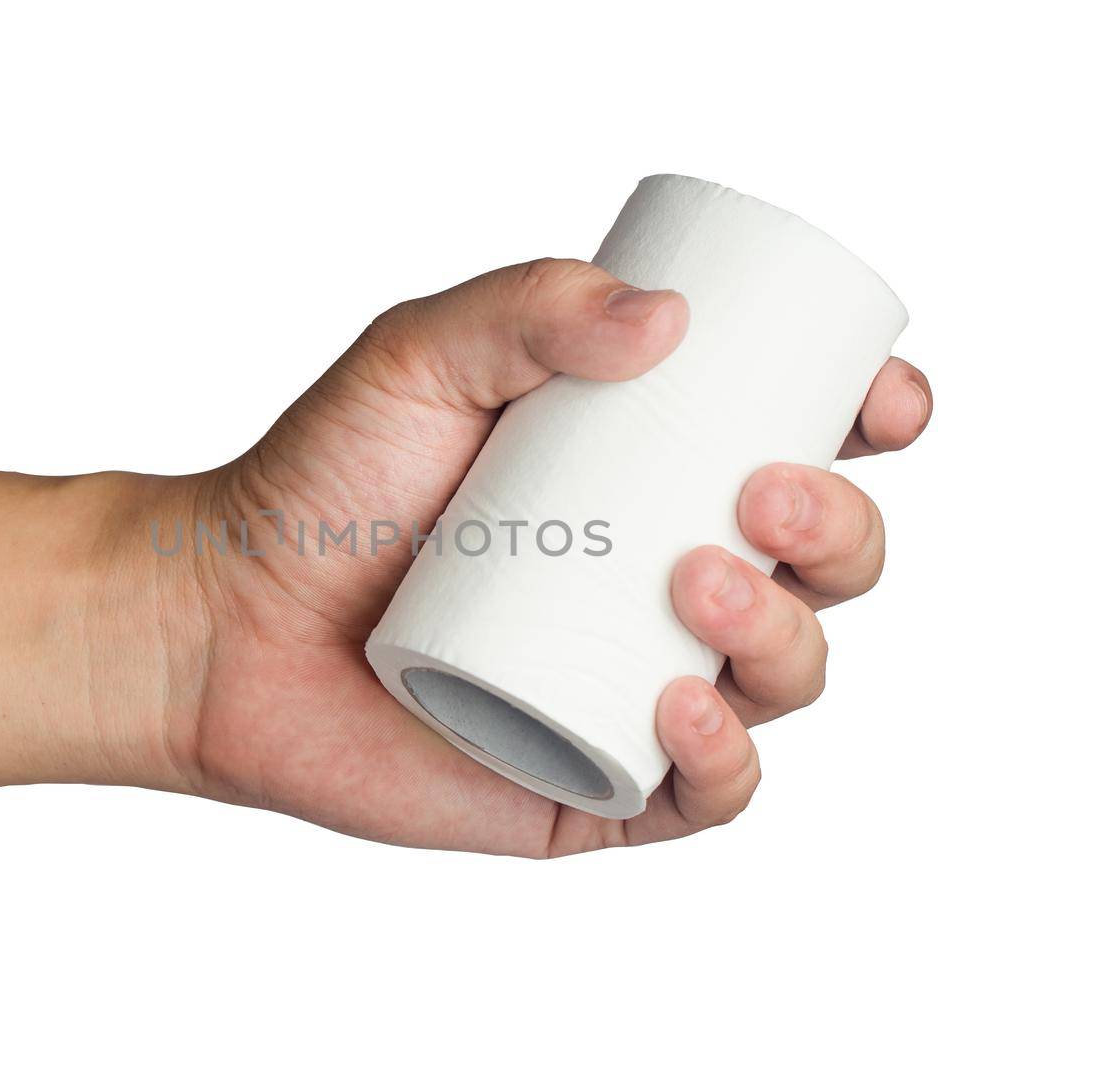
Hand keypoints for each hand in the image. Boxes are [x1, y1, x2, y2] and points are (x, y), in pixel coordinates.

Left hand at [132, 259, 931, 855]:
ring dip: (787, 635)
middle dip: (839, 533)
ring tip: (697, 581)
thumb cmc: (321, 483)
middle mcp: (661, 584)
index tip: (876, 403)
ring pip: (785, 678)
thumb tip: (670, 316)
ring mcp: (635, 688)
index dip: (868, 429)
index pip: (800, 451)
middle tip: (761, 495)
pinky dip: (725, 758)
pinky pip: (706, 791)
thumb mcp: (418, 358)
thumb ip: (526, 305)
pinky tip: (683, 704)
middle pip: (823, 569)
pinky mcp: (593, 782)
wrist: (220, 621)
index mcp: (647, 478)